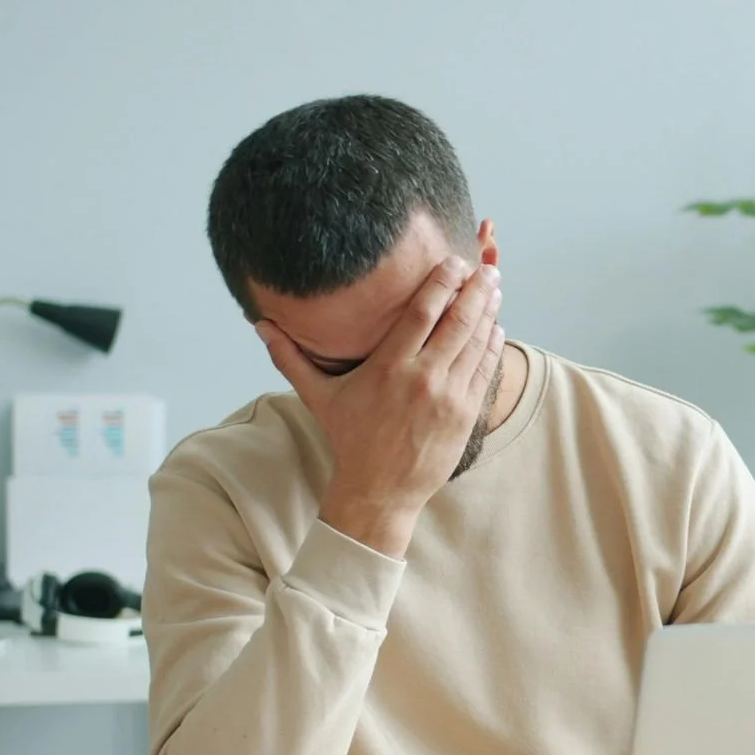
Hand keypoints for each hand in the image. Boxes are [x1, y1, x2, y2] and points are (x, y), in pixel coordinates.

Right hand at [257, 258, 504, 556]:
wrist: (379, 492)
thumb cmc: (351, 441)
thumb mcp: (319, 398)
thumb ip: (291, 358)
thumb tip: (259, 325)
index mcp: (388, 368)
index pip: (422, 312)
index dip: (442, 282)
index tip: (453, 262)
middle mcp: (422, 378)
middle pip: (458, 321)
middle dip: (475, 289)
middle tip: (485, 267)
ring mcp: (448, 397)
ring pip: (476, 343)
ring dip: (488, 312)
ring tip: (494, 288)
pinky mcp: (464, 415)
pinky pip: (484, 371)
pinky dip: (492, 346)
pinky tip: (495, 327)